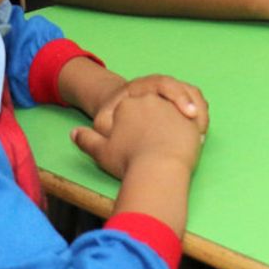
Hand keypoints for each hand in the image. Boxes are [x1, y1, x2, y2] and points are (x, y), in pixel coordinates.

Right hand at [71, 93, 202, 181]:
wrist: (159, 169)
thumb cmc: (129, 161)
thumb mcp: (100, 152)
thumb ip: (86, 140)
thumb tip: (73, 132)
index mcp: (127, 103)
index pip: (128, 110)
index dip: (130, 128)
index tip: (135, 146)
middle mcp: (150, 98)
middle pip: (150, 108)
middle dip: (152, 124)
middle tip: (155, 148)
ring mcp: (172, 105)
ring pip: (172, 110)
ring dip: (175, 123)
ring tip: (175, 144)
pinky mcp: (191, 114)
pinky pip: (194, 115)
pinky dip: (194, 125)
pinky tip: (195, 139)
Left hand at [92, 74, 207, 138]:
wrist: (119, 116)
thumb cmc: (112, 121)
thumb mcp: (103, 123)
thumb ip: (105, 126)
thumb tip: (115, 127)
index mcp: (140, 86)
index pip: (164, 83)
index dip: (179, 97)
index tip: (189, 115)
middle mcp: (159, 87)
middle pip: (185, 88)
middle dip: (196, 107)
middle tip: (200, 131)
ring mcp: (172, 93)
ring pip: (194, 95)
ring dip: (201, 114)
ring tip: (200, 135)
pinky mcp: (181, 103)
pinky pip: (198, 105)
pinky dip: (201, 119)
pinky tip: (199, 135)